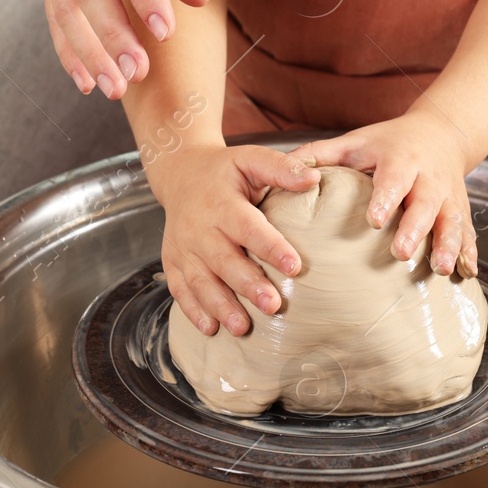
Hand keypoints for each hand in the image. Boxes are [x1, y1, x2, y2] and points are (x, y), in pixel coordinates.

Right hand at [147, 144, 318, 335]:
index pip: (248, 228)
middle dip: (248, 285)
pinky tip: (211, 329)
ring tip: (242, 327)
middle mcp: (198, 227)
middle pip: (224, 261)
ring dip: (221, 306)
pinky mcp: (172, 262)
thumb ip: (281, 168)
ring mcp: (183, 247)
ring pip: (201, 281)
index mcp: (220, 202)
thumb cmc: (225, 171)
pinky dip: (193, 311)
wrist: (180, 174)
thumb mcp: (250, 159)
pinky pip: (180, 290)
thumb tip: (314, 178)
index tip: (295, 266)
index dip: (271, 247)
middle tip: (273, 306)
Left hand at [291, 112, 478, 277]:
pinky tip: (466, 275)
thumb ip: (320, 154)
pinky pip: (468, 233)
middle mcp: (428, 178)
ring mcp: (449, 196)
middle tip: (401, 254)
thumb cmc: (388, 143)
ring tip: (441, 270)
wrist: (442, 133)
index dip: (385, 199)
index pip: (393, 179)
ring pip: (452, 221)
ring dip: (449, 245)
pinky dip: (469, 253)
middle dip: (416, 229)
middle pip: (425, 204)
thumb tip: (281, 168)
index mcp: (401, 159)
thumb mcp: (355, 140)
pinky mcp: (461, 211)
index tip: (374, 222)